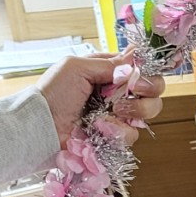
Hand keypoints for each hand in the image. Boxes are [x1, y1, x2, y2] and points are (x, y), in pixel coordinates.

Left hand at [37, 54, 163, 148]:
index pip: (141, 67)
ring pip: (148, 111)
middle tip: (135, 91)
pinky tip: (102, 127)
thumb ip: (108, 63)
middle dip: (148, 90)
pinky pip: (132, 133)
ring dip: (135, 110)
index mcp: (108, 71)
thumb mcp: (77, 67)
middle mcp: (117, 92)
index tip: (139, 75)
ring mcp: (118, 115)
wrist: (42, 126)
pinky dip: (119, 131)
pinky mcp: (115, 135)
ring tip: (114, 111)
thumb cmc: (53, 93)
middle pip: (153, 89)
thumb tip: (135, 61)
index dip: (146, 71)